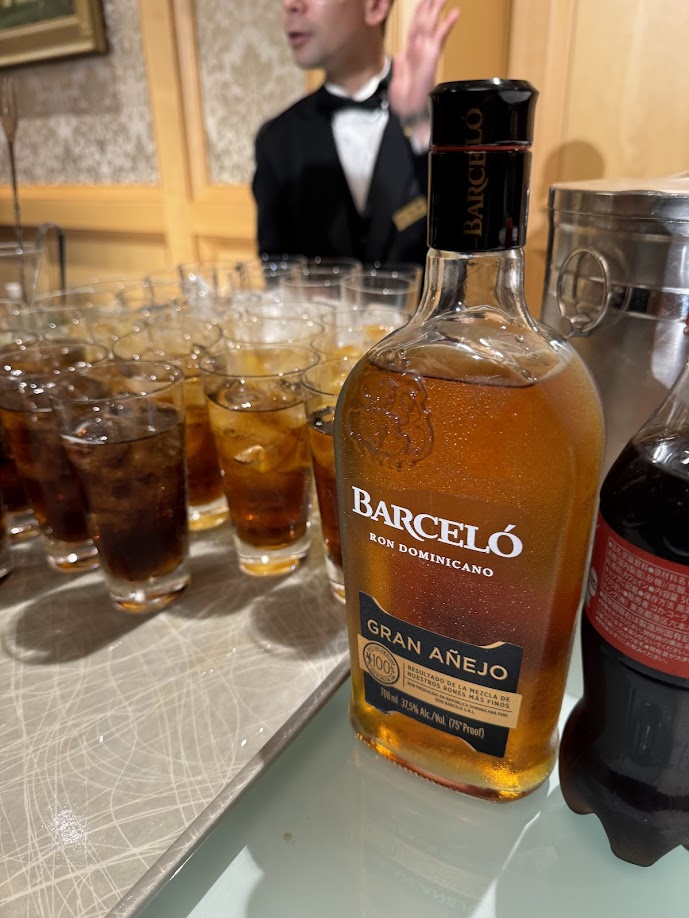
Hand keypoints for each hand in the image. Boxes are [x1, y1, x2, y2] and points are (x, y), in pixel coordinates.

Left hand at [388, 0, 459, 122]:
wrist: (410, 113)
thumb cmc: (405, 103)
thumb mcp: (396, 83)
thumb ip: (399, 68)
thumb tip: (399, 55)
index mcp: (410, 55)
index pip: (414, 29)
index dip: (418, 14)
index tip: (424, 1)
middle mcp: (419, 51)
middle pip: (423, 22)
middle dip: (429, 5)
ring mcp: (426, 52)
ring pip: (430, 24)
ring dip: (437, 8)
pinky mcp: (431, 57)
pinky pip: (440, 37)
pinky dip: (447, 24)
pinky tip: (455, 12)